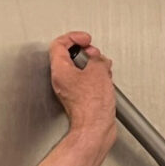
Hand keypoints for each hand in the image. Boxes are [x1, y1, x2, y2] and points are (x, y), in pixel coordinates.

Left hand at [49, 31, 116, 146]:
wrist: (95, 128)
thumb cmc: (92, 105)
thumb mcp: (98, 70)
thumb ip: (97, 57)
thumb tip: (98, 58)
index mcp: (60, 71)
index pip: (59, 44)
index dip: (74, 37)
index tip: (85, 39)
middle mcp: (61, 81)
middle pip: (69, 55)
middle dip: (86, 52)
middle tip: (95, 55)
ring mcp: (69, 90)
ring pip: (79, 69)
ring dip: (93, 65)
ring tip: (103, 68)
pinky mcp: (79, 98)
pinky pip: (85, 81)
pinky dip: (96, 77)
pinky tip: (105, 80)